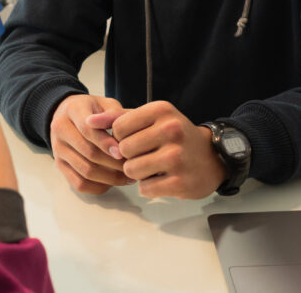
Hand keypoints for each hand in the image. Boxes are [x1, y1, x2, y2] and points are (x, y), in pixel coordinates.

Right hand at [50, 94, 132, 193]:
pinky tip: (113, 182)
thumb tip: (125, 133)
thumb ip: (116, 115)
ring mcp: (58, 149)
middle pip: (88, 153)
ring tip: (128, 176)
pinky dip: (98, 187)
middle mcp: (60, 129)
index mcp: (72, 110)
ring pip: (85, 171)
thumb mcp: (105, 104)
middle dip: (113, 163)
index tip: (122, 152)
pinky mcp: (60, 165)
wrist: (67, 114)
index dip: (106, 143)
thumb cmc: (92, 110)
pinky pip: (79, 183)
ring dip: (110, 178)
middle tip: (132, 166)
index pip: (88, 130)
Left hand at [100, 101, 225, 198]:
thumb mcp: (150, 119)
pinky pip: (145, 189)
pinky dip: (149, 187)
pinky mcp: (180, 182)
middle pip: (123, 150)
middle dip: (129, 156)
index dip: (121, 138)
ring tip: (152, 167)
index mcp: (161, 110)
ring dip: (137, 173)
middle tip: (145, 155)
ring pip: (131, 170)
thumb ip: (118, 118)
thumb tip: (89, 123)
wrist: (212, 157)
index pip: (118, 128)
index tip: (136, 139)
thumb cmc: (175, 136)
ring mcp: (177, 157)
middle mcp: (171, 130)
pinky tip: (162, 179)